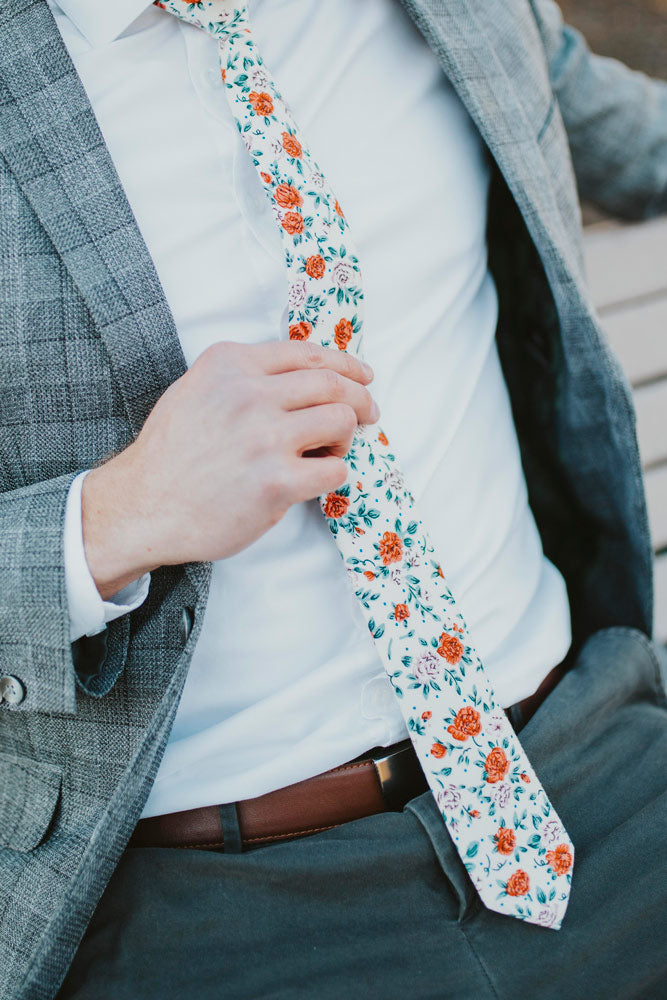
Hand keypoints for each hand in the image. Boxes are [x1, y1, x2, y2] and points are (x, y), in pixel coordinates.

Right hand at [82, 340, 377, 598]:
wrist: (143, 507)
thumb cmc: (171, 455)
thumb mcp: (196, 391)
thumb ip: (242, 376)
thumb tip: (303, 376)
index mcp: (231, 364)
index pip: (307, 354)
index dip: (345, 364)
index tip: (363, 376)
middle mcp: (249, 394)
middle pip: (332, 384)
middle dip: (360, 399)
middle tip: (369, 415)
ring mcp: (264, 437)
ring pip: (341, 421)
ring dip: (344, 439)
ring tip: (326, 453)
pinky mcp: (276, 481)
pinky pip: (335, 470)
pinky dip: (334, 475)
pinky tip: (315, 481)